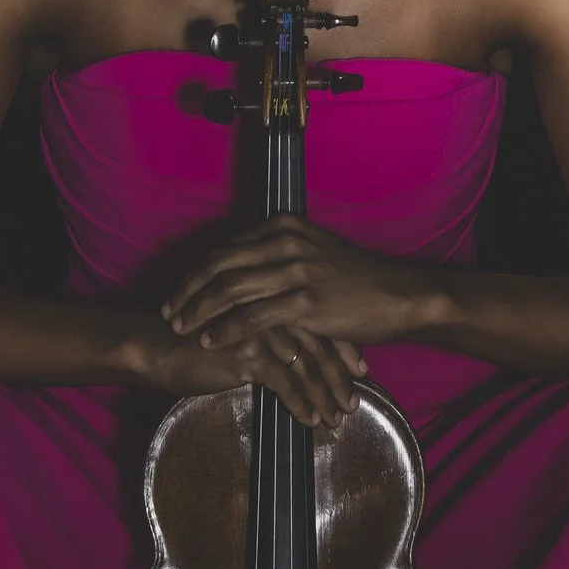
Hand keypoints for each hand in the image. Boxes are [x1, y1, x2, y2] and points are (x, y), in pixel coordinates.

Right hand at [143, 320, 365, 428]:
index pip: (320, 321)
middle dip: (340, 376)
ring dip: (325, 396)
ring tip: (337, 417)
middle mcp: (272, 306)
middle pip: (320, 343)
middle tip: (354, 402)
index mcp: (274, 295)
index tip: (361, 370)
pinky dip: (300, 403)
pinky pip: (284, 383)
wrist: (158, 345)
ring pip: (306, 365)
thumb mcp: (243, 328)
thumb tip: (302, 355)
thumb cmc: (198, 339)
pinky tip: (309, 420)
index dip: (343, 348)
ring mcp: (261, 328)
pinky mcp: (247, 352)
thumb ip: (273, 332)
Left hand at [162, 215, 438, 352]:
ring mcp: (296, 271)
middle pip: (220, 265)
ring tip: (180, 327)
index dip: (197, 271)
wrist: (400, 294)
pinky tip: (210, 341)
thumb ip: (280, 254)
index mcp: (283, 227)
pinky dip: (226, 329)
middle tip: (168, 311)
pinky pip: (253, 316)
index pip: (226, 248)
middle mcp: (286, 243)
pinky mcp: (306, 301)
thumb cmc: (358, 279)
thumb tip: (247, 266)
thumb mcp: (315, 252)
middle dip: (188, 289)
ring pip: (230, 289)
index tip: (179, 290)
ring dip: (199, 310)